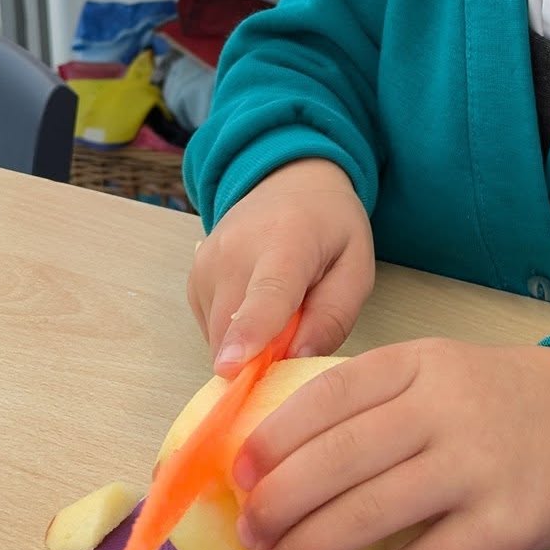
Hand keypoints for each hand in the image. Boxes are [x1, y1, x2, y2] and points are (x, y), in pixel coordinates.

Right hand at [187, 158, 373, 373]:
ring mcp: (206, 263)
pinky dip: (235, 333)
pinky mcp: (193, 279)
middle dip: (261, 358)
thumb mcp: (356, 268)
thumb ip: (334, 316)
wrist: (289, 183)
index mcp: (287, 244)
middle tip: (299, 335)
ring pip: (219, 337)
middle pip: (234, 329)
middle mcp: (234, 251)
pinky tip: (258, 304)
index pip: (266, 294)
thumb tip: (296, 360)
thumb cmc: (330, 229)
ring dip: (250, 345)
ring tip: (282, 310)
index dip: (250, 332)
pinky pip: (211, 330)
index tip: (232, 366)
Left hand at [232, 339, 549, 549]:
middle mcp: (445, 409)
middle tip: (248, 533)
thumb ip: (371, 402)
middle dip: (280, 502)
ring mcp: (476, 467)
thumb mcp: (436, 371)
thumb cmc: (494, 401)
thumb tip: (274, 460)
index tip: (238, 473)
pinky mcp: (503, 525)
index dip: (274, 437)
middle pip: (341, 458)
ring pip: (371, 514)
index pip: (330, 394)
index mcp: (419, 363)